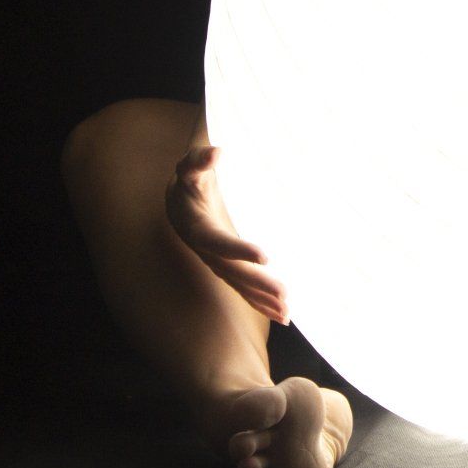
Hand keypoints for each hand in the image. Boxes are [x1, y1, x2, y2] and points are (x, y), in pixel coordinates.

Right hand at [165, 144, 288, 323]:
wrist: (179, 194)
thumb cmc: (191, 174)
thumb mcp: (192, 163)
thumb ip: (200, 160)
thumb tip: (215, 153)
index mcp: (195, 225)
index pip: (217, 241)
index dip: (239, 250)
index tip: (265, 256)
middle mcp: (203, 248)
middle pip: (231, 271)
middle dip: (258, 284)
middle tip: (285, 295)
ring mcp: (213, 260)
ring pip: (238, 284)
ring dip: (261, 299)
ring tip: (287, 313)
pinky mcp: (224, 265)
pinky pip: (241, 286)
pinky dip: (259, 301)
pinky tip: (280, 314)